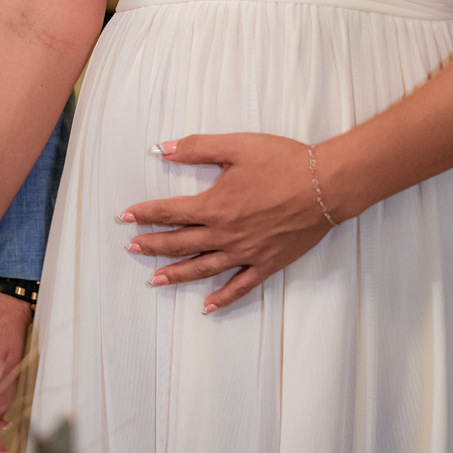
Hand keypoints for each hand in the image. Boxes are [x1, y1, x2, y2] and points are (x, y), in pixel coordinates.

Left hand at [120, 133, 334, 313]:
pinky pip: (240, 286)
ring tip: (155, 280)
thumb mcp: (236, 146)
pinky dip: (223, 298)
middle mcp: (225, 234)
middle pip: (180, 243)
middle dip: (153, 245)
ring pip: (203, 268)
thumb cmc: (284, 162)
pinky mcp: (267, 263)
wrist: (326, 185)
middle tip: (132, 248)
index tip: (125, 216)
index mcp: (215, 205)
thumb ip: (197, 148)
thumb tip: (164, 149)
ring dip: (176, 274)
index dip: (145, 214)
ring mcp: (246, 252)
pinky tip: (207, 306)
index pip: (170, 212)